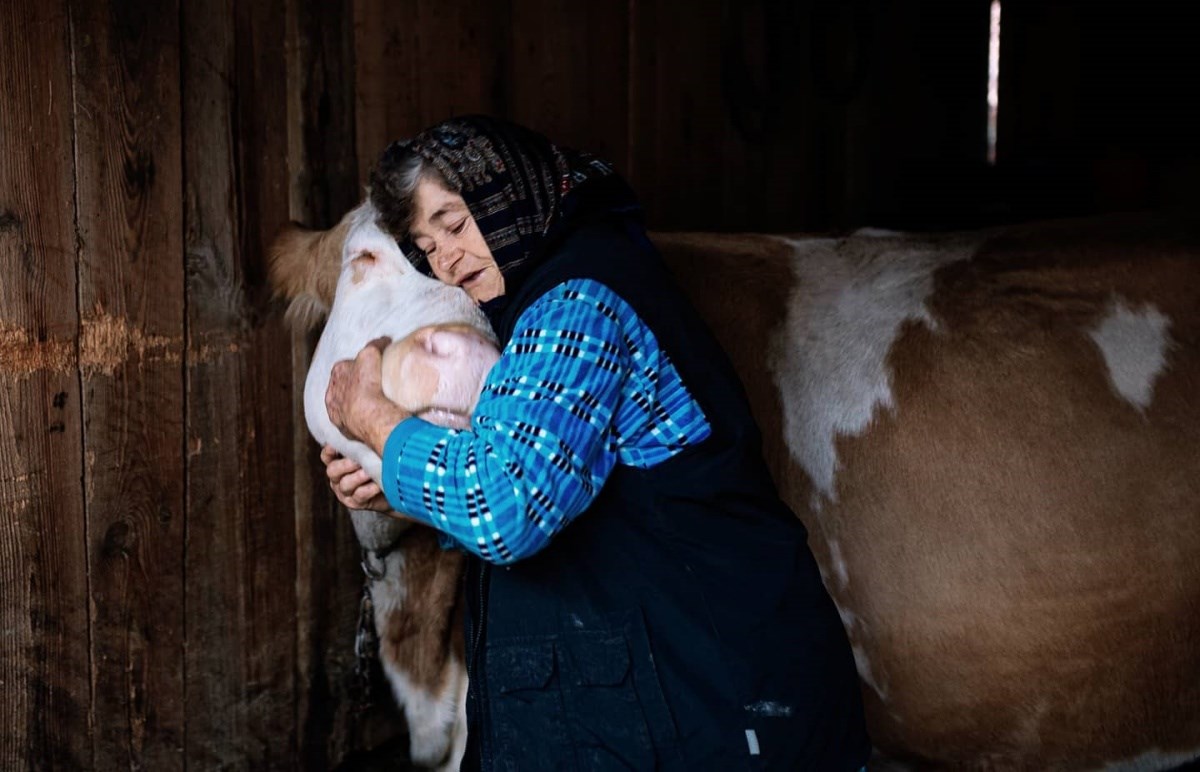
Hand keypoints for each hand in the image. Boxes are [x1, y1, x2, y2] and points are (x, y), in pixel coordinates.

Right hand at [321, 445, 391, 511]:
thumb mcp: (372, 448)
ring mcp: (346, 491)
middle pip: (333, 471)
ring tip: (369, 472)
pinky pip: (359, 496)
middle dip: (345, 465)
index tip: (335, 446)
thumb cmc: (383, 463)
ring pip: (345, 484)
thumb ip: (361, 439)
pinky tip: (377, 484)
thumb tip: (354, 423)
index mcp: (339, 461)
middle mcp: (338, 477)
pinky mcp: (355, 503)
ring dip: (358, 477)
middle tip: (358, 460)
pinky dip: (368, 489)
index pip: (327, 455)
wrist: (397, 487)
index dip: (329, 451)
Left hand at [325, 338, 409, 453]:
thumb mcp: (371, 354)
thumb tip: (383, 339)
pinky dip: (357, 421)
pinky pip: (349, 423)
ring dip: (354, 404)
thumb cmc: (368, 383)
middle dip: (354, 385)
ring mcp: (337, 411)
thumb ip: (375, 344)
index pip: (347, 365)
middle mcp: (332, 391)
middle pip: (344, 385)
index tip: (371, 369)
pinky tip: (369, 420)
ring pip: (344, 405)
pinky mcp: (343, 428)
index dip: (359, 366)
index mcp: (338, 372)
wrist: (370, 414)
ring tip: (372, 406)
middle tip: (372, 387)